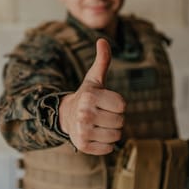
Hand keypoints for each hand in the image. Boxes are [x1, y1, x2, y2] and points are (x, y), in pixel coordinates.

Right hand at [59, 38, 125, 154]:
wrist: (66, 115)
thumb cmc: (86, 96)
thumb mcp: (94, 78)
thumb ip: (102, 61)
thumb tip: (102, 39)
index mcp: (90, 96)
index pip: (122, 105)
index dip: (117, 103)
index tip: (106, 101)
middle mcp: (85, 114)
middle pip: (120, 121)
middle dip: (115, 117)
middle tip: (102, 113)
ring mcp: (83, 131)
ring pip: (116, 136)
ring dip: (111, 130)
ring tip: (99, 124)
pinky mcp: (83, 146)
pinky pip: (109, 148)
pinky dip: (105, 143)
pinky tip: (95, 134)